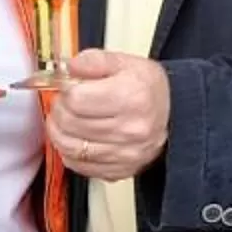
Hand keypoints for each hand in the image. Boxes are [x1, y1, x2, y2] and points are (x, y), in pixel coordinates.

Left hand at [47, 49, 170, 182]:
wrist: (174, 117)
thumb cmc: (148, 90)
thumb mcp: (125, 63)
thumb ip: (94, 61)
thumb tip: (70, 67)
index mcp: (132, 97)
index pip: (76, 99)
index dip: (65, 91)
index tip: (68, 88)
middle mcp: (131, 130)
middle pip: (70, 123)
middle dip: (59, 110)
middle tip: (65, 103)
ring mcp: (125, 154)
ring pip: (70, 147)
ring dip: (58, 132)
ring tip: (64, 121)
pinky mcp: (119, 171)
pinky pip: (79, 165)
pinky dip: (69, 152)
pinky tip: (75, 138)